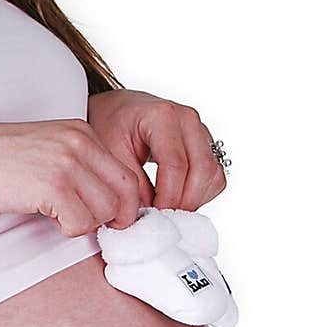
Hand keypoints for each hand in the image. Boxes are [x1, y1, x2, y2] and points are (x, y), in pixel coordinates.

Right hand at [0, 118, 141, 235]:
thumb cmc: (2, 161)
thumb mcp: (50, 150)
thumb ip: (82, 167)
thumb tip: (113, 204)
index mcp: (82, 132)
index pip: (128, 175)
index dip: (122, 203)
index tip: (104, 216)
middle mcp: (80, 143)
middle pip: (125, 194)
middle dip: (111, 217)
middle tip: (84, 221)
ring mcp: (68, 164)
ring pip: (106, 212)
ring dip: (85, 223)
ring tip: (59, 214)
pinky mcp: (53, 186)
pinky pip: (81, 224)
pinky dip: (67, 229)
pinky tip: (47, 216)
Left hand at [85, 89, 227, 212]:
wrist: (119, 109)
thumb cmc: (113, 124)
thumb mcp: (111, 153)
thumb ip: (132, 184)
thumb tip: (149, 215)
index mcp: (162, 116)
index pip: (176, 165)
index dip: (168, 197)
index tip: (155, 214)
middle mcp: (187, 119)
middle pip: (202, 170)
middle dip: (185, 201)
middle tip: (164, 217)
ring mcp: (200, 130)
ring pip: (213, 174)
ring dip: (195, 199)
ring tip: (169, 208)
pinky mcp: (206, 143)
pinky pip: (214, 175)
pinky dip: (201, 192)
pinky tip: (178, 197)